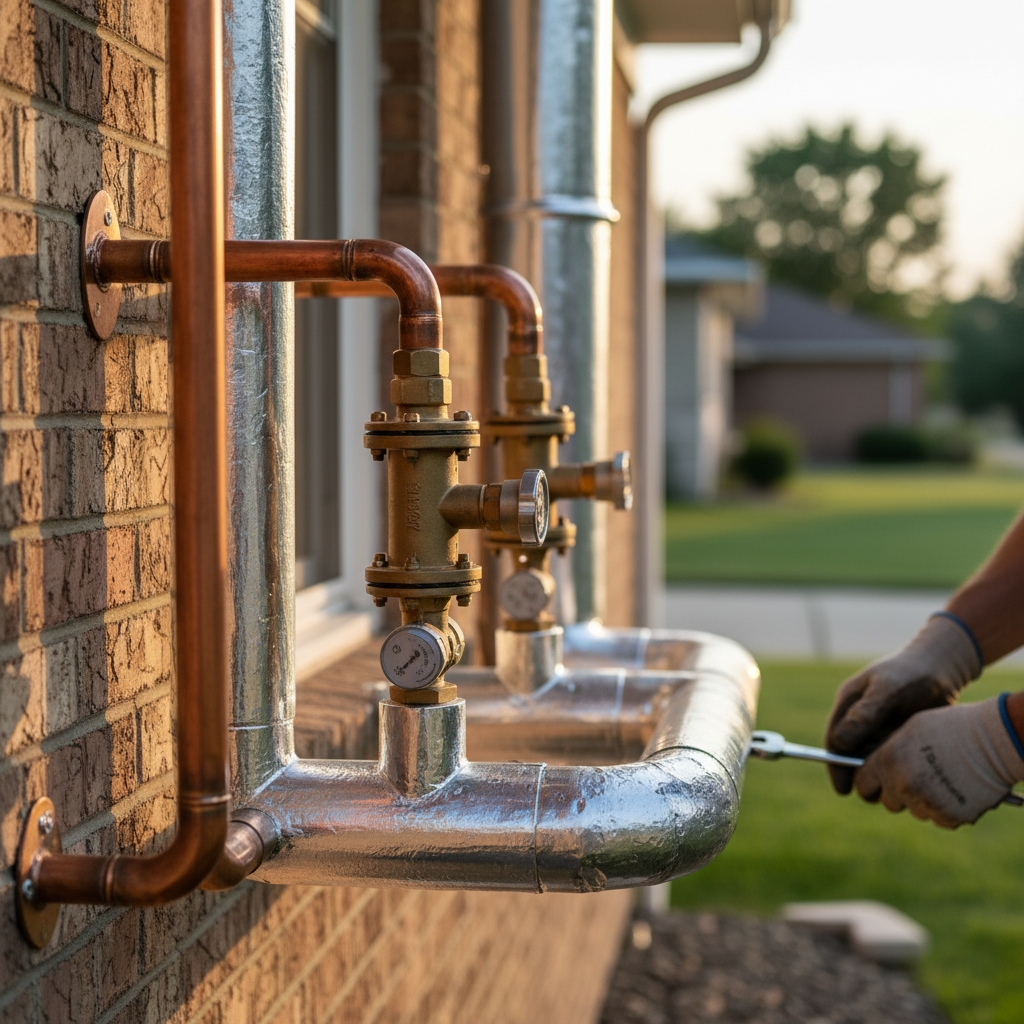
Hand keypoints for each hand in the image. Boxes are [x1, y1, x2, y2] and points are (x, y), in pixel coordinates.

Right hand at [825, 615, 980, 793]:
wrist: (944, 668)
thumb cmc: (911, 673)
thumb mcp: (888, 690)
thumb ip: (864, 714)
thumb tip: (839, 743)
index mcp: (849, 706)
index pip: (834, 741)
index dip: (836, 766)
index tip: (843, 789)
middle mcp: (861, 721)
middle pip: (854, 755)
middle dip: (862, 774)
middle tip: (877, 793)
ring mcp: (881, 730)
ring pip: (876, 761)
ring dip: (884, 773)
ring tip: (898, 784)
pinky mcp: (901, 738)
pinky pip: (896, 759)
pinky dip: (901, 770)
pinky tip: (914, 777)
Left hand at [853, 697, 1023, 827]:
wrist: (990, 743)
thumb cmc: (949, 728)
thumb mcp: (909, 730)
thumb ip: (888, 751)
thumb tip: (874, 764)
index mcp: (887, 762)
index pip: (863, 784)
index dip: (869, 783)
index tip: (874, 783)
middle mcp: (901, 786)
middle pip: (888, 802)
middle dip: (896, 793)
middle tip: (914, 779)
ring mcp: (924, 804)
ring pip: (914, 810)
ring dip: (922, 800)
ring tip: (940, 779)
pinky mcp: (948, 818)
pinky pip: (938, 818)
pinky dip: (944, 808)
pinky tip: (955, 789)